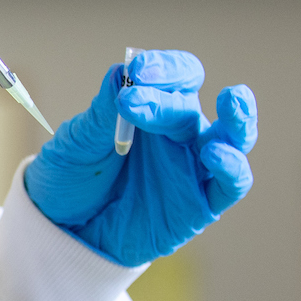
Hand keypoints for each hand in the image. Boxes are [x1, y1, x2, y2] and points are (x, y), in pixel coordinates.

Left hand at [24, 49, 256, 266]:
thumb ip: (102, 112)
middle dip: (166, 101)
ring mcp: (193, 169)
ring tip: (233, 98)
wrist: (60, 231)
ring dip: (240, 118)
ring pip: (233, 138)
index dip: (166, 69)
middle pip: (191, 107)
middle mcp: (179, 135)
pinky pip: (231, 184)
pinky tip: (215, 153)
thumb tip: (123, 72)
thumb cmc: (71, 179)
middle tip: (132, 100)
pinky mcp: (200, 206)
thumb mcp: (77, 143)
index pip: (179, 77)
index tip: (138, 70)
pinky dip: (232, 166)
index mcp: (154, 109)